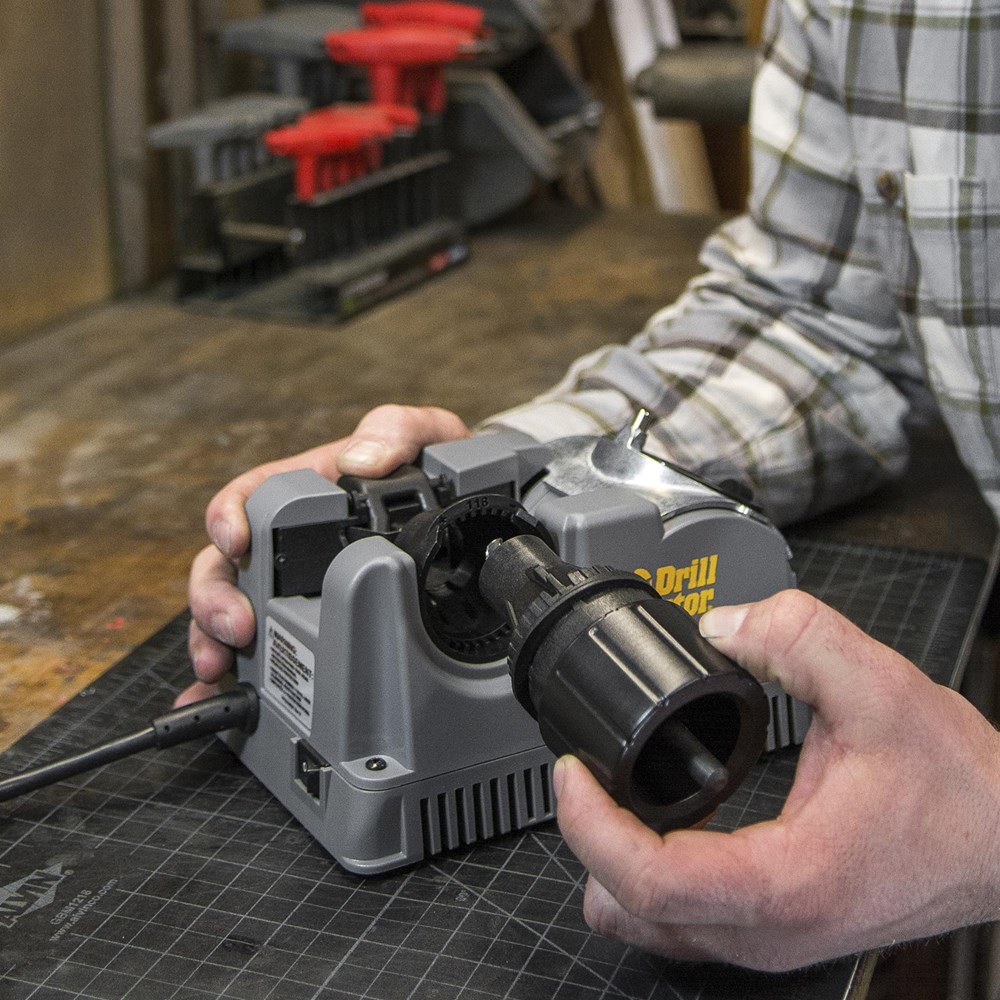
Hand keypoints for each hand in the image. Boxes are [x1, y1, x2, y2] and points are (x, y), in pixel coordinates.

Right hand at [177, 405, 469, 706]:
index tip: (236, 541)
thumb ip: (397, 430)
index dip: (228, 518)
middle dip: (215, 597)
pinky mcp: (310, 622)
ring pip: (234, 611)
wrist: (470, 513)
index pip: (247, 497)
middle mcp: (290, 539)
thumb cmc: (434, 472)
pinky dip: (233, 677)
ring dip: (214, 640)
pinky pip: (264, 651)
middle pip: (225, 565)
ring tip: (219, 667)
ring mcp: (295, 583)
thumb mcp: (426, 437)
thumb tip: (360, 458)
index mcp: (306, 489)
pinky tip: (218, 699)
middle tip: (236, 626)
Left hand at [554, 589, 999, 970]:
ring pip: (649, 929)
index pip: (651, 879)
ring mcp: (772, 941)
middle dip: (590, 840)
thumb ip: (799, 638)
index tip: (573, 771)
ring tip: (610, 797)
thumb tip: (723, 625)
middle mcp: (772, 929)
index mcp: (788, 880)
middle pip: (634, 909)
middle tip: (584, 774)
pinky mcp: (776, 931)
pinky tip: (656, 826)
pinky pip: (681, 923)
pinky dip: (648, 879)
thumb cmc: (960, 788)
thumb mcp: (883, 687)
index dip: (591, 824)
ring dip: (614, 864)